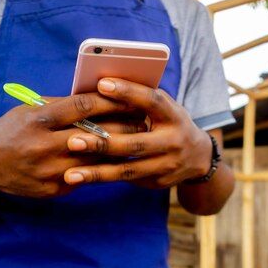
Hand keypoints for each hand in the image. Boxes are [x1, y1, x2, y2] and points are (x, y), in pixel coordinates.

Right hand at [0, 92, 136, 197]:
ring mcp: (49, 171)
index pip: (83, 106)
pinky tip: (118, 160)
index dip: (110, 100)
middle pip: (95, 135)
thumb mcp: (29, 110)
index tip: (130, 96)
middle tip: (144, 120)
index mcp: (39, 120)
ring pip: (96, 160)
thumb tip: (96, 96)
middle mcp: (44, 146)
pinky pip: (86, 177)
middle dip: (124, 126)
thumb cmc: (12, 130)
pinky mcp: (54, 189)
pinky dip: (103, 168)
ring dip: (120, 150)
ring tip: (137, 140)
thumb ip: (60, 105)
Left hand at [64, 78, 211, 188]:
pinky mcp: (158, 182)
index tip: (101, 85)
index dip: (128, 92)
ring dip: (97, 172)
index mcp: (173, 115)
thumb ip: (140, 99)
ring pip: (128, 170)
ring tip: (70, 174)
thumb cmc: (169, 123)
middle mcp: (173, 142)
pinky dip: (103, 178)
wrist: (198, 157)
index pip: (151, 101)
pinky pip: (127, 180)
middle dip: (102, 143)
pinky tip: (82, 178)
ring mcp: (167, 165)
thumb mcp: (163, 107)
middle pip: (135, 143)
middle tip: (72, 141)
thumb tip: (100, 85)